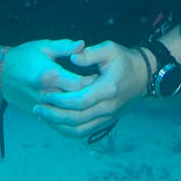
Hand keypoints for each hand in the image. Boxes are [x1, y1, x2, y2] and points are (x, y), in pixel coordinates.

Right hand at [0, 38, 96, 112]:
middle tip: (100, 90)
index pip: (78, 85)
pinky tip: (79, 114)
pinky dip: (68, 121)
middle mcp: (45, 93)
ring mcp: (41, 106)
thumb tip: (82, 44)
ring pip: (66, 116)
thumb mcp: (44, 46)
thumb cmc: (24, 56)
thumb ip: (65, 46)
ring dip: (80, 110)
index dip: (92, 82)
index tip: (100, 77)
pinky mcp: (37, 114)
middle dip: (89, 97)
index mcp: (49, 75)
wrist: (0, 73)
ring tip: (92, 102)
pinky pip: (55, 122)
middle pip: (74, 101)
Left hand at [32, 41, 147, 137]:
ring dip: (58, 126)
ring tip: (42, 117)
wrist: (144, 76)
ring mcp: (108, 117)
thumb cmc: (125, 60)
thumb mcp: (109, 49)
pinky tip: (55, 123)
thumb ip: (90, 53)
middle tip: (37, 108)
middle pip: (77, 119)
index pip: (80, 101)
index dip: (61, 101)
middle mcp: (108, 107)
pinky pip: (85, 132)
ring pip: (79, 130)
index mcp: (108, 89)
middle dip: (54, 115)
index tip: (45, 94)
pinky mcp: (106, 121)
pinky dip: (68, 130)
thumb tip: (72, 56)